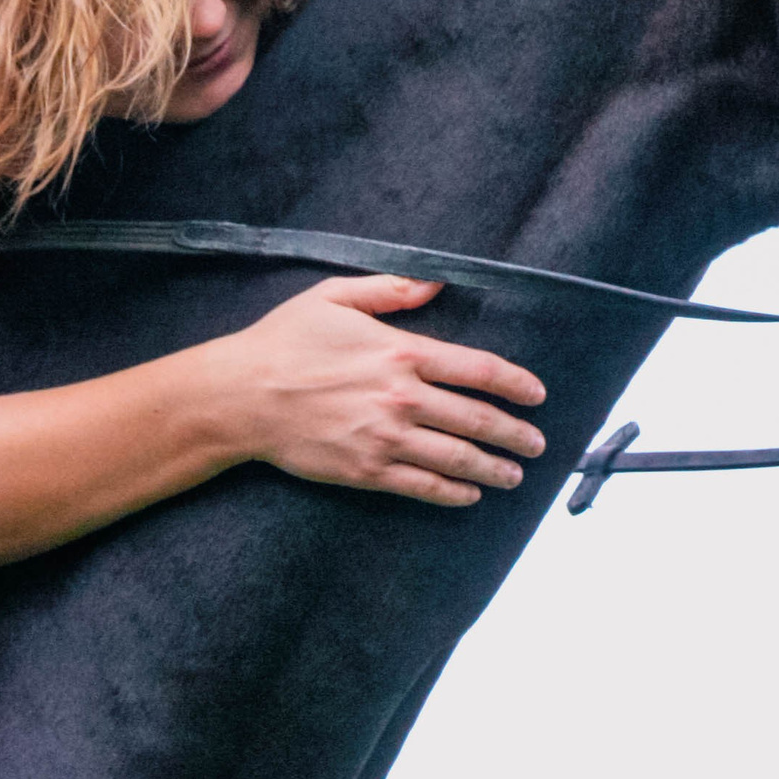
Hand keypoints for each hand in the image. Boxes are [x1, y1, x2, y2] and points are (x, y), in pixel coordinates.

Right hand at [214, 276, 548, 506]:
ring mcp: (385, 438)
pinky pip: (422, 487)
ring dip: (493, 470)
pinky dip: (452, 494)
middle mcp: (402, 397)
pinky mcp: (365, 470)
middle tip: (539, 446)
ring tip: (515, 476)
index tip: (537, 396)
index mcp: (402, 351)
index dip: (517, 384)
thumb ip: (391, 288)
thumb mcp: (334, 296)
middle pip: (478, 419)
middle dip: (516, 435)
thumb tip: (437, 282)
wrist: (239, 396)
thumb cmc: (284, 341)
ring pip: (457, 458)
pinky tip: (470, 496)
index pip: (479, 369)